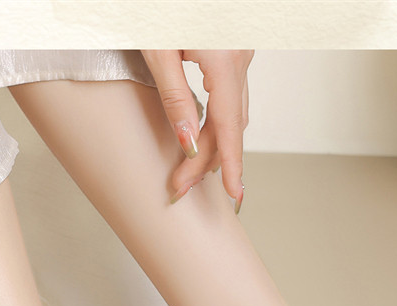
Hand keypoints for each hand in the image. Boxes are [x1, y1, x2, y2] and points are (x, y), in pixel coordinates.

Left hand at [141, 49, 252, 210]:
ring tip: (190, 170)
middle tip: (181, 185)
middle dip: (208, 160)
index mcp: (224, 57)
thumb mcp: (157, 50)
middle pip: (230, 124)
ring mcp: (240, 51)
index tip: (233, 194)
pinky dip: (220, 122)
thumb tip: (188, 141)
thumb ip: (174, 96)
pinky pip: (232, 96)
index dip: (231, 164)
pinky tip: (203, 137)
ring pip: (234, 112)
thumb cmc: (155, 0)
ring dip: (215, 144)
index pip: (229, 125)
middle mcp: (240, 55)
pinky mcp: (234, 49)